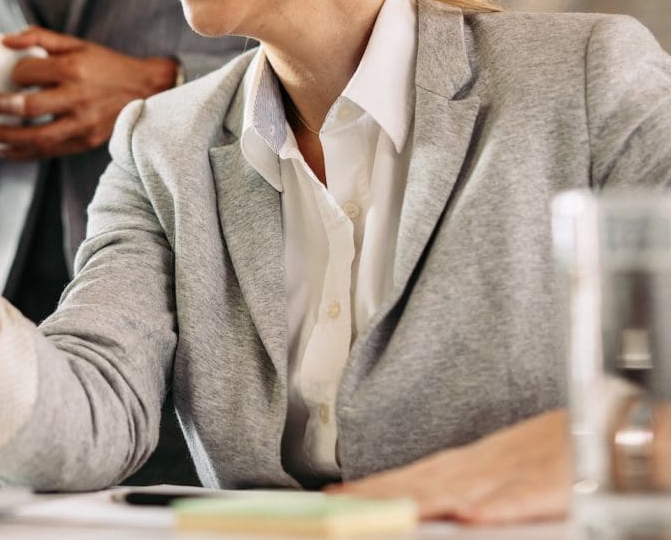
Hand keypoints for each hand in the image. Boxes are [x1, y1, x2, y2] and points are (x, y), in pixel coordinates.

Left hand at [0, 28, 177, 160]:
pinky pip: (48, 153)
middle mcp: (78, 97)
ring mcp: (82, 123)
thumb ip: (39, 37)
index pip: (28, 73)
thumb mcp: (76, 43)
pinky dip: (22, 154)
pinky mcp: (85, 142)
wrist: (146, 90)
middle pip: (28, 106)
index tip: (5, 78)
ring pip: (36, 137)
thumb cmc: (104, 65)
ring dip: (5, 137)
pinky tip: (3, 152)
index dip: (11, 75)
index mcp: (74, 68)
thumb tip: (4, 39)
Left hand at [327, 409, 569, 523]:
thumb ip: (470, 485)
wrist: (608, 431)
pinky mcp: (550, 488)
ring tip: (382, 512)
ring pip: (459, 490)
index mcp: (473, 462)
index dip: (376, 487)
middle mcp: (484, 466)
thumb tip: (444, 506)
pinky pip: (519, 500)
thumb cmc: (558, 451)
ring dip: (419, 501)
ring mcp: (515, 475)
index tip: (338, 497)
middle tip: (340, 505)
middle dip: (379, 495)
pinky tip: (469, 517)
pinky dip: (495, 507)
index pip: (414, 476)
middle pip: (423, 483)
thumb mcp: (505, 466)